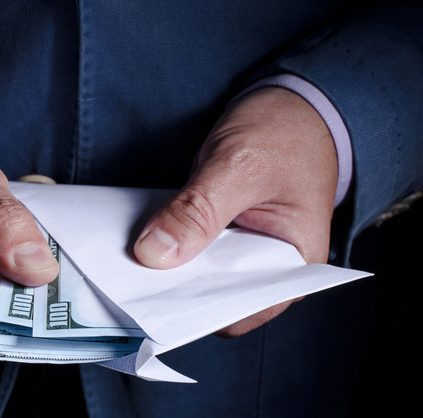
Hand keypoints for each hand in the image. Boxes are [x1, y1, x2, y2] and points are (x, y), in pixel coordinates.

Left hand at [133, 87, 337, 336]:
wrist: (291, 101)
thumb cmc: (285, 132)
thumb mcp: (241, 166)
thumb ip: (200, 211)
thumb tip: (153, 254)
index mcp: (293, 268)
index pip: (238, 312)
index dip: (194, 309)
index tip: (152, 298)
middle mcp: (266, 269)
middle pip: (211, 297)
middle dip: (173, 288)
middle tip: (130, 274)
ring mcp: (240, 251)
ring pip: (194, 273)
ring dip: (165, 264)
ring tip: (129, 257)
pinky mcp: (218, 232)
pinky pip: (187, 247)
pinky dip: (166, 241)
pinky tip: (140, 236)